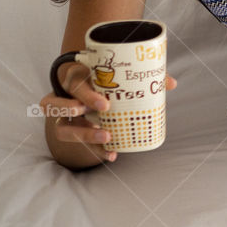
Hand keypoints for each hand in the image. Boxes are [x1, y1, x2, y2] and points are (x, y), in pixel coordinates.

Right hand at [40, 62, 177, 166]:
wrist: (86, 86)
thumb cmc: (103, 76)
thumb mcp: (117, 72)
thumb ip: (141, 76)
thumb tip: (171, 83)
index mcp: (75, 76)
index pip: (73, 83)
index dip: (86, 95)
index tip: (106, 105)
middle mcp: (63, 96)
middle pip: (55, 105)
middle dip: (76, 115)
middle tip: (103, 123)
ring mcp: (62, 117)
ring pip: (60, 129)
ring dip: (83, 136)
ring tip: (107, 139)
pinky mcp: (68, 131)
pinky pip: (75, 144)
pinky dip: (94, 150)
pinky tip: (111, 154)